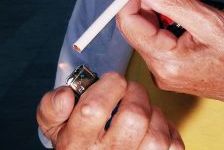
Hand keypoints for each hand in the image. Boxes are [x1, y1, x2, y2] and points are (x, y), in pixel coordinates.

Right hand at [37, 72, 183, 148]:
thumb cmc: (76, 145)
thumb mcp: (54, 127)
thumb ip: (51, 107)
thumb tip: (65, 94)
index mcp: (77, 143)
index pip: (94, 108)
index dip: (109, 84)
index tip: (113, 80)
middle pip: (133, 117)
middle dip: (136, 93)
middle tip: (130, 90)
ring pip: (156, 135)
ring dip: (154, 114)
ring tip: (143, 110)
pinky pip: (172, 147)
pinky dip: (168, 131)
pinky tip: (154, 127)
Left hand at [117, 0, 223, 114]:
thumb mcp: (208, 20)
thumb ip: (170, 1)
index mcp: (165, 62)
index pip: (128, 21)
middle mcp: (159, 70)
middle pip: (137, 23)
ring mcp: (166, 70)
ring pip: (150, 27)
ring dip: (160, 3)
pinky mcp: (174, 66)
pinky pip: (162, 35)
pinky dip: (169, 15)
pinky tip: (186, 5)